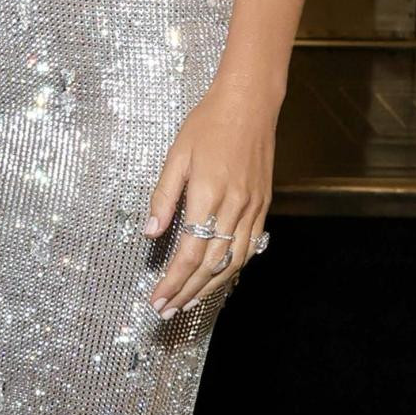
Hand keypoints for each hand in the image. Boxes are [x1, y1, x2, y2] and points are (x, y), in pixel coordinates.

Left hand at [141, 79, 274, 317]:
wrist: (249, 104)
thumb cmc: (208, 124)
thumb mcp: (177, 156)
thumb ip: (164, 196)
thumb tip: (151, 233)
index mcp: (209, 195)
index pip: (190, 252)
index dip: (173, 281)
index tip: (157, 299)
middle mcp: (235, 206)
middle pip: (211, 264)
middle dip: (187, 291)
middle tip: (166, 310)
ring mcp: (253, 207)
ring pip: (233, 261)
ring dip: (210, 287)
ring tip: (188, 302)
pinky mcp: (264, 204)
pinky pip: (250, 246)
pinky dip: (233, 268)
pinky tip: (218, 277)